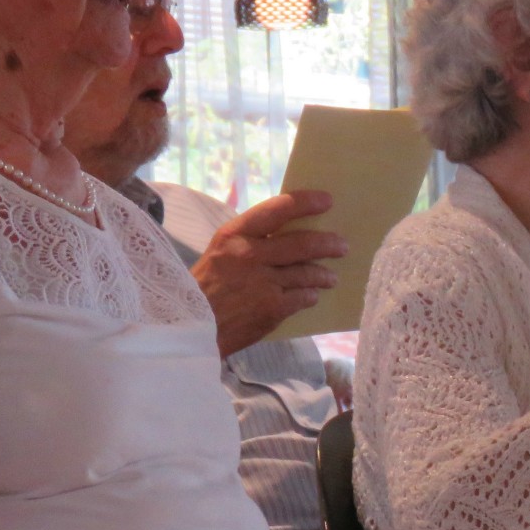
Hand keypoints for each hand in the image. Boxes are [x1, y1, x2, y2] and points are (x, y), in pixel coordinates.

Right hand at [190, 191, 348, 356]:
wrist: (188, 328)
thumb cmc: (201, 288)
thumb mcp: (219, 253)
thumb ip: (249, 243)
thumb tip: (284, 236)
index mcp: (234, 235)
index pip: (277, 209)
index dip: (305, 203)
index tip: (326, 201)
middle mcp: (251, 254)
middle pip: (301, 243)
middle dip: (327, 243)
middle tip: (341, 245)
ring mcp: (263, 282)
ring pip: (307, 272)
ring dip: (324, 274)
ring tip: (331, 277)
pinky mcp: (272, 308)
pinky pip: (302, 297)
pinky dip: (310, 295)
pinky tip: (313, 295)